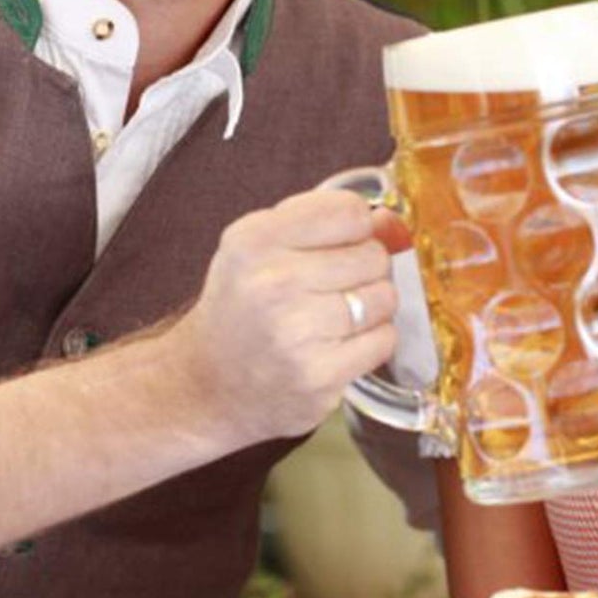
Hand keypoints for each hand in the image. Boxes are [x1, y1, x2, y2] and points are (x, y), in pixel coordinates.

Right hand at [173, 189, 407, 445]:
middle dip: (365, 270)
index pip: (350, 211)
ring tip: (335, 319)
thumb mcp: (260, 249)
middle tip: (332, 289)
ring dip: (371, 308)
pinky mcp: (319, 375)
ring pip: (384, 297)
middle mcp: (272, 282)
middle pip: (373, 255)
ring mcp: (296, 332)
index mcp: (254, 239)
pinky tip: (339, 346)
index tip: (342, 244)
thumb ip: (323, 222)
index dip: (358, 228)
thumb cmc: (243, 309)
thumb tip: (390, 221)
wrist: (207, 386)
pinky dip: (372, 342)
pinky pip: (384, 339)